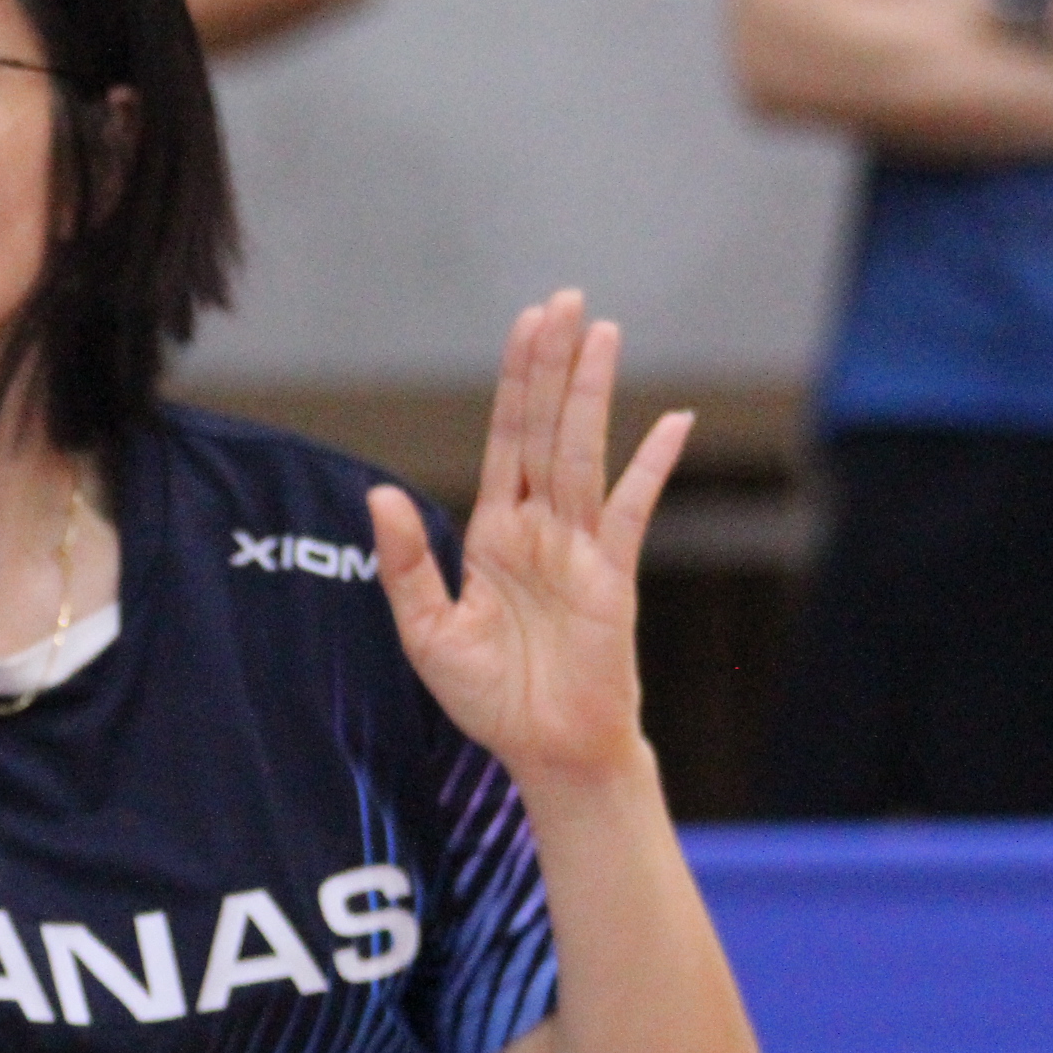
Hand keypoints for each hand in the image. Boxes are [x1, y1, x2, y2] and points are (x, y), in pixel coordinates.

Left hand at [366, 290, 690, 795]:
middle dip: (553, 365)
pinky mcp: (613, 576)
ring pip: (585, 453)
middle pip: (547, 429)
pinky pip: (634, 510)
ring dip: (592, 394)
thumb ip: (406, 562)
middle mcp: (540, 528)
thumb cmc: (489, 697)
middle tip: (565, 300)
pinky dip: (652, 466)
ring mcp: (580, 547)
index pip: (507, 440)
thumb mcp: (426, 631)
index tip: (526, 325)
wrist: (546, 751)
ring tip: (602, 333)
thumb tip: (379, 493)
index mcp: (494, 533)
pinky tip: (673, 422)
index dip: (515, 382)